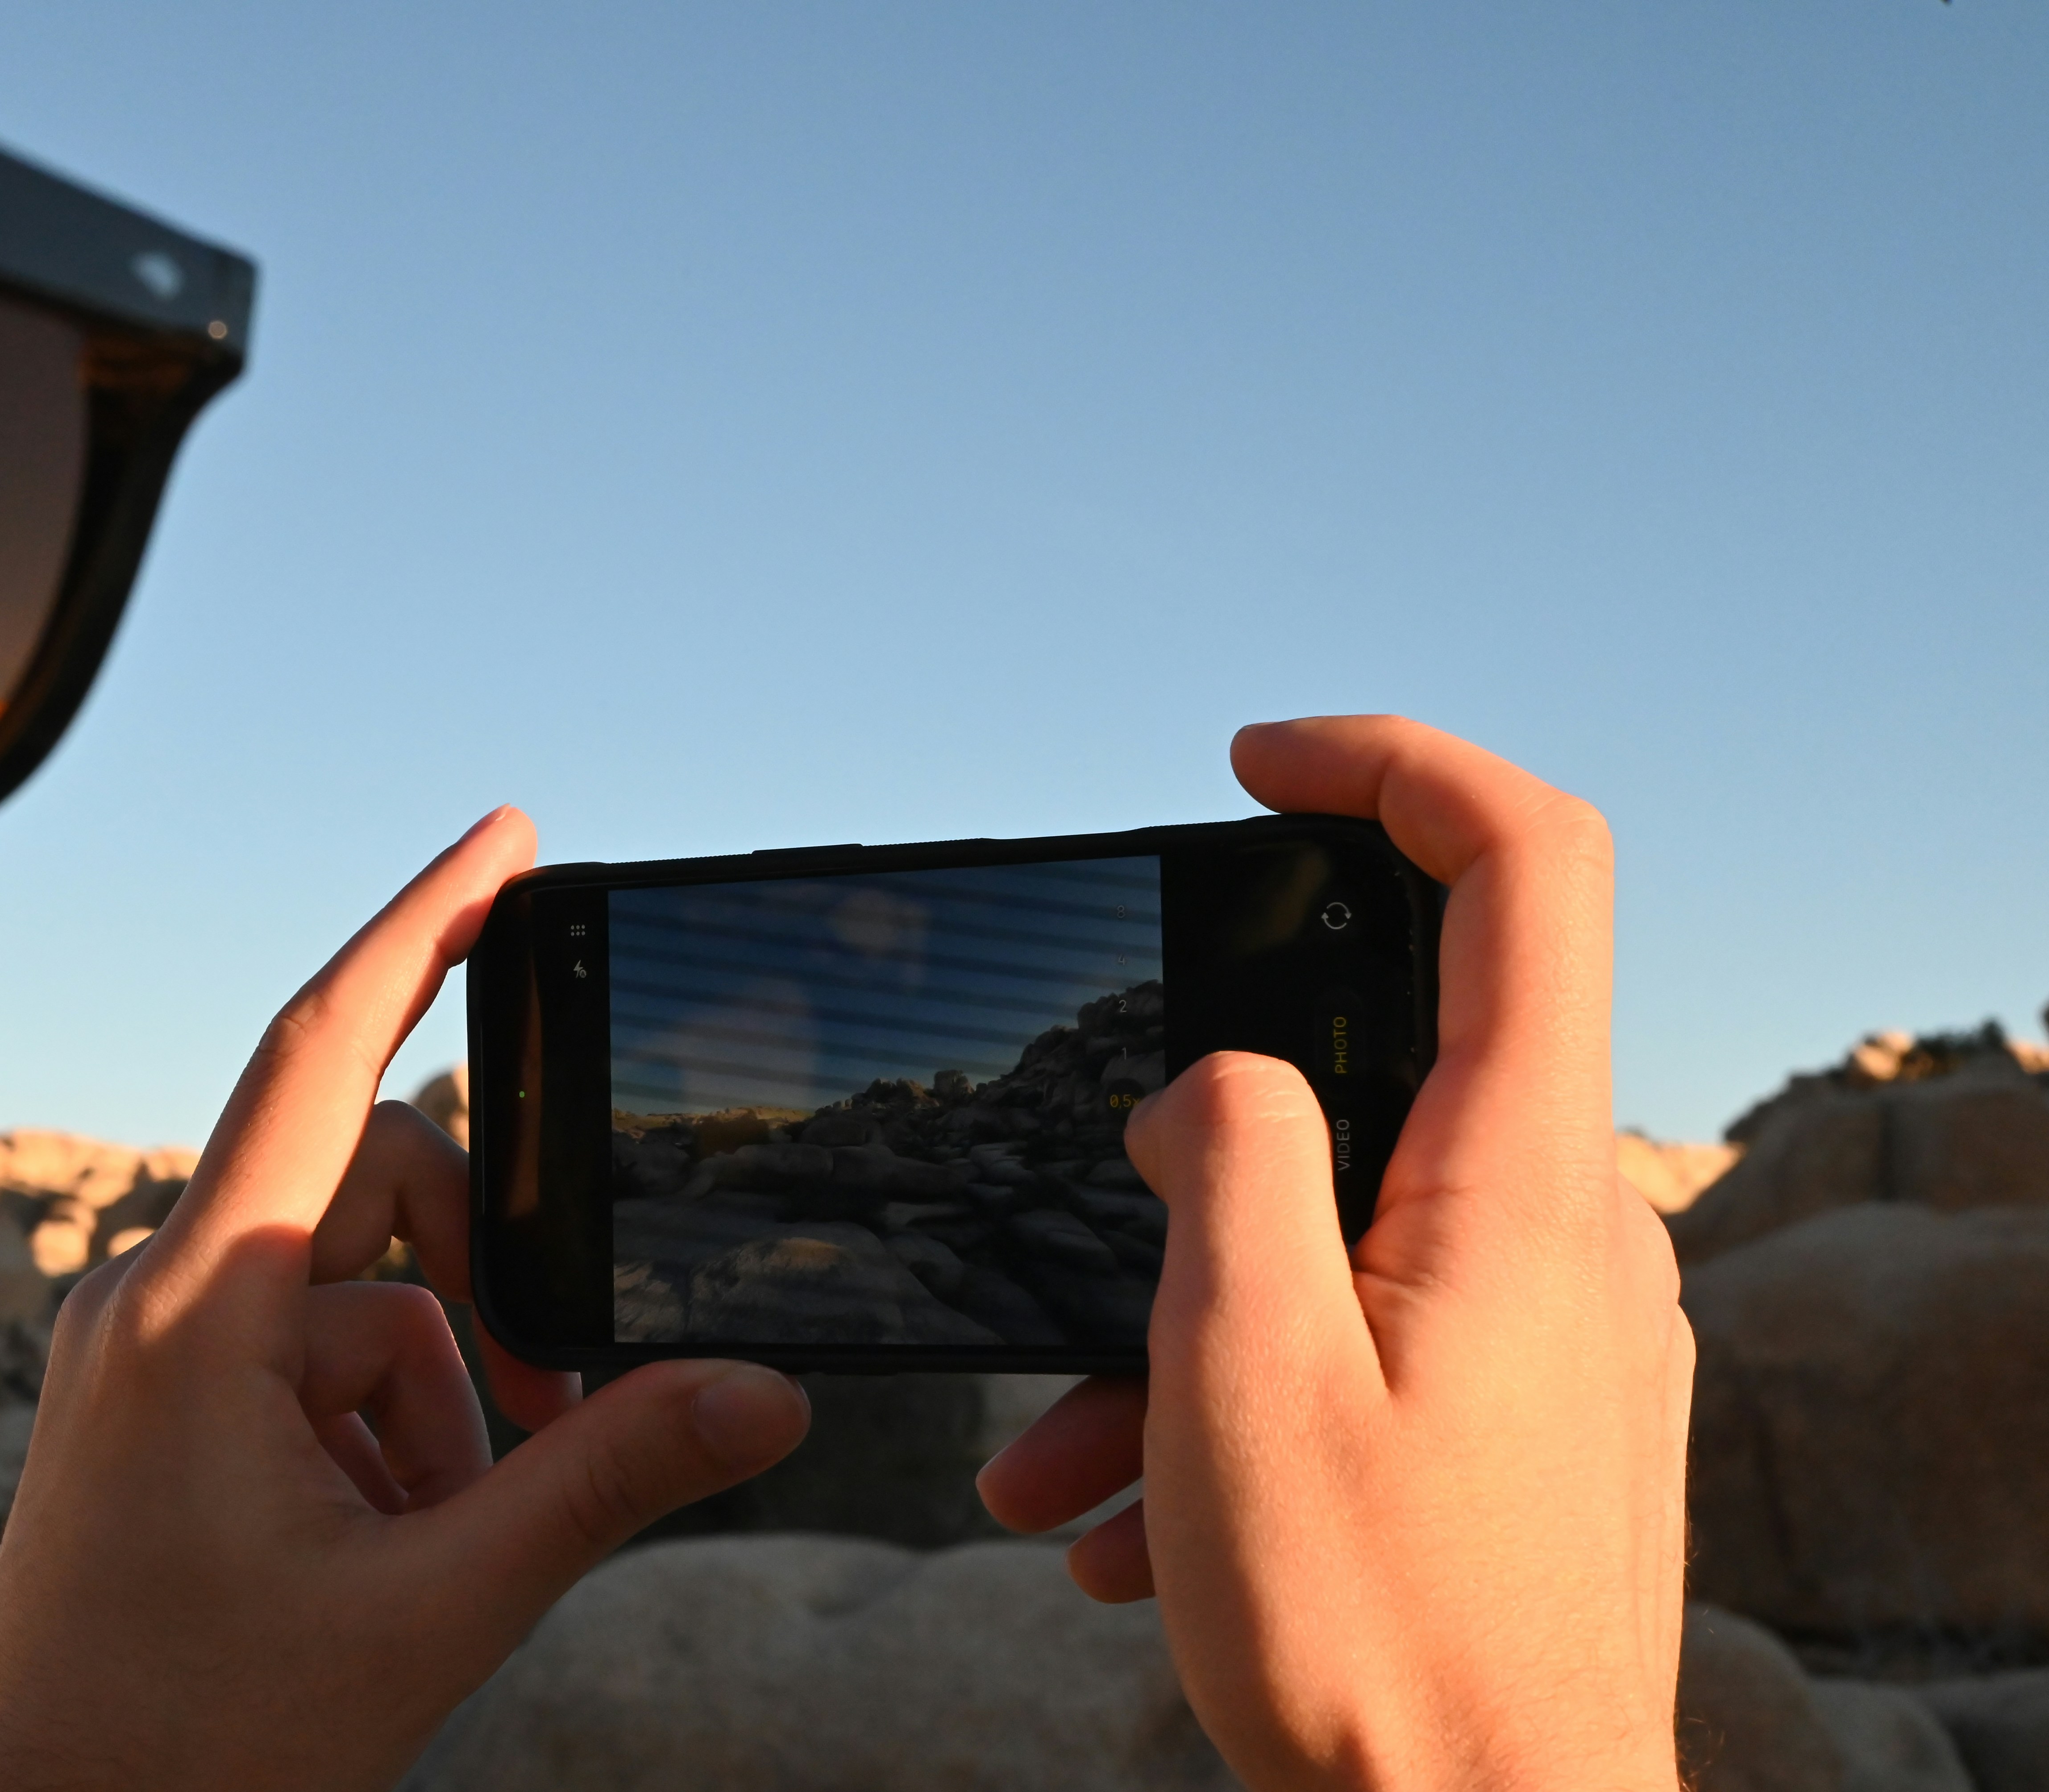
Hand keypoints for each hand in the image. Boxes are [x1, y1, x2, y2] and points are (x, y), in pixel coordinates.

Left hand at [0, 808, 810, 1791]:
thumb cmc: (202, 1747)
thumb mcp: (435, 1607)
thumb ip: (606, 1479)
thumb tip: (766, 1394)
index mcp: (196, 1311)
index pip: (321, 1054)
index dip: (423, 926)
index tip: (507, 835)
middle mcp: (151, 1295)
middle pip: (374, 1195)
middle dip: (483, 1298)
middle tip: (547, 1428)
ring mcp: (142, 1346)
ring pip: (352, 1294)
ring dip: (433, 1395)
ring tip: (435, 1538)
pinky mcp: (151, 1396)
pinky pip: (301, 1351)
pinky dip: (377, 1423)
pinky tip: (377, 1543)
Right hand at [977, 719, 1690, 1791]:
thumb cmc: (1376, 1638)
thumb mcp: (1243, 1366)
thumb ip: (1225, 1160)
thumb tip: (1207, 1083)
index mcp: (1519, 1180)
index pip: (1524, 864)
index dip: (1392, 765)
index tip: (1255, 765)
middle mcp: (1574, 1228)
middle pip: (1384, 1069)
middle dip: (1196, 1145)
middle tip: (1072, 1240)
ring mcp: (1564, 1326)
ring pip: (1348, 1232)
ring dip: (1186, 1312)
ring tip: (1055, 1458)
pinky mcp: (1537, 1411)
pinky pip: (1377, 1333)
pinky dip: (1247, 1386)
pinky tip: (1131, 1516)